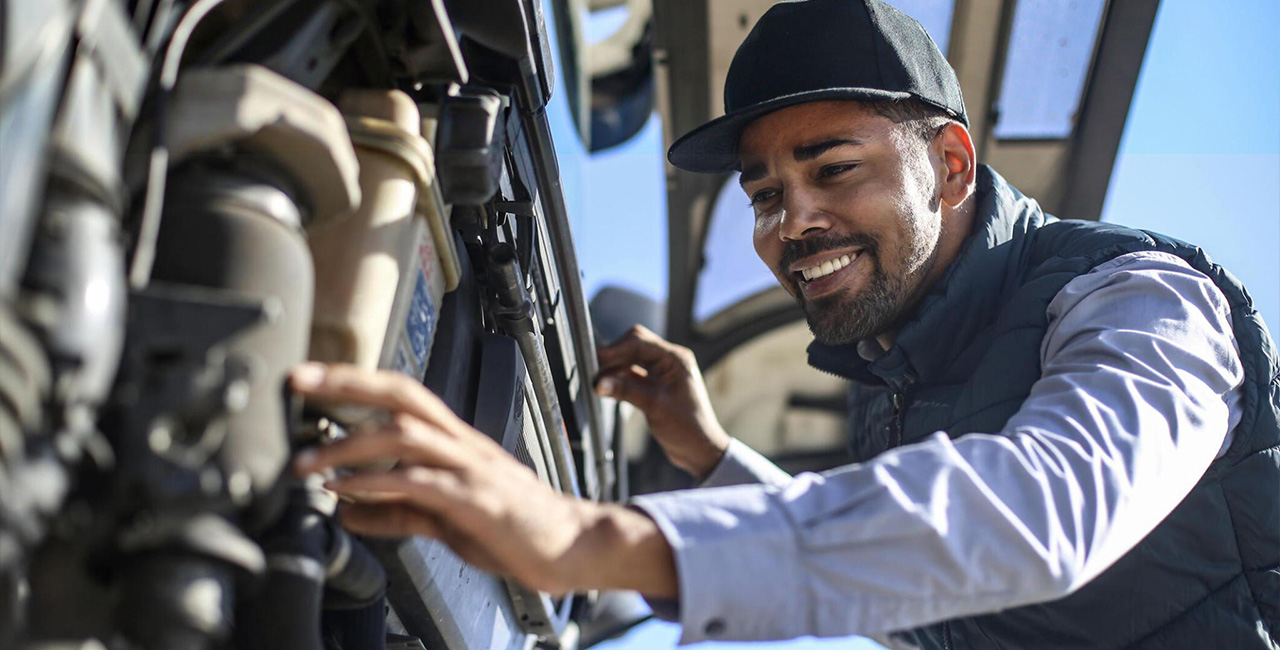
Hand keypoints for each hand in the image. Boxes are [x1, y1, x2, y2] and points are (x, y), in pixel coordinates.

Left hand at [290, 362, 675, 597]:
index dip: (355, 382)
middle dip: (347, 384)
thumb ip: (399, 511)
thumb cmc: (516, 529)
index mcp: (455, 442)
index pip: (401, 395)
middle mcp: (462, 444)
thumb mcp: (446, 519)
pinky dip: (377, 484)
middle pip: (401, 395)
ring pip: (405, 434)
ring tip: (306, 463)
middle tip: (298, 382)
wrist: (573, 546)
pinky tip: (346, 493)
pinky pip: (420, 482)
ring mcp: (470, 468)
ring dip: (348, 444)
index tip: (309, 379)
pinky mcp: (476, 499)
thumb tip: (349, 511)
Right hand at [595, 325, 729, 479]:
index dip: (615, 349)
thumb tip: (598, 382)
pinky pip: (631, 375)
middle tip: (592, 371)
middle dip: (612, 358)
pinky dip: (618, 380)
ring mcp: (661, 372)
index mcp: (675, 358)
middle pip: (633, 347)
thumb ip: (626, 390)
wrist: (699, 450)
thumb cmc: (687, 427)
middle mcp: (669, 361)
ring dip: (613, 370)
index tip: (595, 359)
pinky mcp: (654, 385)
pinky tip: (607, 389)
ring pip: (630, 361)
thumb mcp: (654, 406)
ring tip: (597, 383)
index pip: (639, 342)